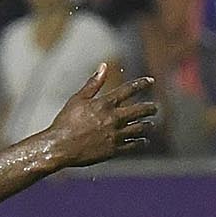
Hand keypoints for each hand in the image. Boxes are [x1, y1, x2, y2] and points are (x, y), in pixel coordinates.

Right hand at [38, 62, 158, 167]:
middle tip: (155, 108)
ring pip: (139, 128)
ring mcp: (115, 135)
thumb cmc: (66, 122)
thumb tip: (104, 66)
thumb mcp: (78, 99)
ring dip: (147, 125)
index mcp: (105, 104)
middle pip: (140, 110)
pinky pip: (133, 145)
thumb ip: (93, 83)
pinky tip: (143, 140)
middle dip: (150, 108)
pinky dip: (140, 141)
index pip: (129, 90)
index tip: (151, 80)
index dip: (141, 83)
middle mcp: (114, 118)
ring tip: (151, 124)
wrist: (60, 147)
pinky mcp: (114, 150)